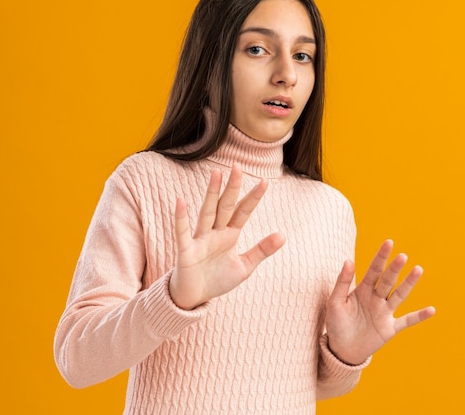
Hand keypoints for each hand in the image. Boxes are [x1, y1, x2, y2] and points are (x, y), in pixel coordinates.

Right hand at [169, 165, 285, 309]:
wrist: (194, 298)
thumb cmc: (217, 280)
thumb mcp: (244, 266)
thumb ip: (261, 250)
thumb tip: (283, 234)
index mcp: (229, 235)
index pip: (243, 212)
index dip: (253, 198)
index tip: (265, 181)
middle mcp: (215, 233)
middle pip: (225, 206)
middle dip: (232, 187)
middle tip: (238, 166)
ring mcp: (200, 240)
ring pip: (207, 213)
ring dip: (211, 194)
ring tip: (216, 174)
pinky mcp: (186, 251)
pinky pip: (182, 232)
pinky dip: (181, 218)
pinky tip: (180, 201)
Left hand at [325, 239, 434, 364]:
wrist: (342, 349)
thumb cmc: (336, 323)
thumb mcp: (335, 302)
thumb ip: (342, 282)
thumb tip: (349, 260)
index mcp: (363, 289)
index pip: (374, 270)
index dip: (381, 257)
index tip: (389, 243)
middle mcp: (376, 298)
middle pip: (388, 280)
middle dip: (395, 269)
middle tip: (402, 257)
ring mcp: (385, 312)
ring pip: (399, 295)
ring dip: (408, 284)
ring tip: (418, 270)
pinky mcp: (390, 328)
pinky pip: (407, 321)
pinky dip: (419, 316)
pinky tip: (432, 310)